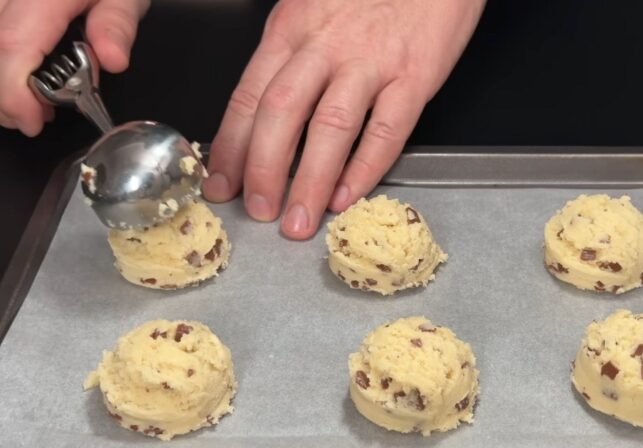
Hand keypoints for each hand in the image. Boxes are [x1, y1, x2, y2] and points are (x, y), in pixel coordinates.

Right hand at [0, 0, 147, 135]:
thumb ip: (117, 23)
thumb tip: (113, 60)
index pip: (11, 45)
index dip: (14, 93)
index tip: (32, 121)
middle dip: (5, 97)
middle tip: (35, 118)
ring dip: (1, 82)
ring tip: (31, 102)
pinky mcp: (3, 5)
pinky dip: (2, 63)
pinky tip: (21, 78)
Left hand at [204, 0, 485, 238]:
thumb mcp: (313, 11)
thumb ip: (288, 61)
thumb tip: (260, 126)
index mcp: (291, 28)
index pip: (249, 96)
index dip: (231, 148)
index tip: (220, 186)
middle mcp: (326, 44)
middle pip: (281, 112)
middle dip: (264, 170)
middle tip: (258, 212)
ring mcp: (372, 61)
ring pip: (330, 127)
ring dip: (309, 181)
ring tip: (298, 222)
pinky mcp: (415, 75)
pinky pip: (387, 131)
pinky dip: (364, 170)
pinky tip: (346, 197)